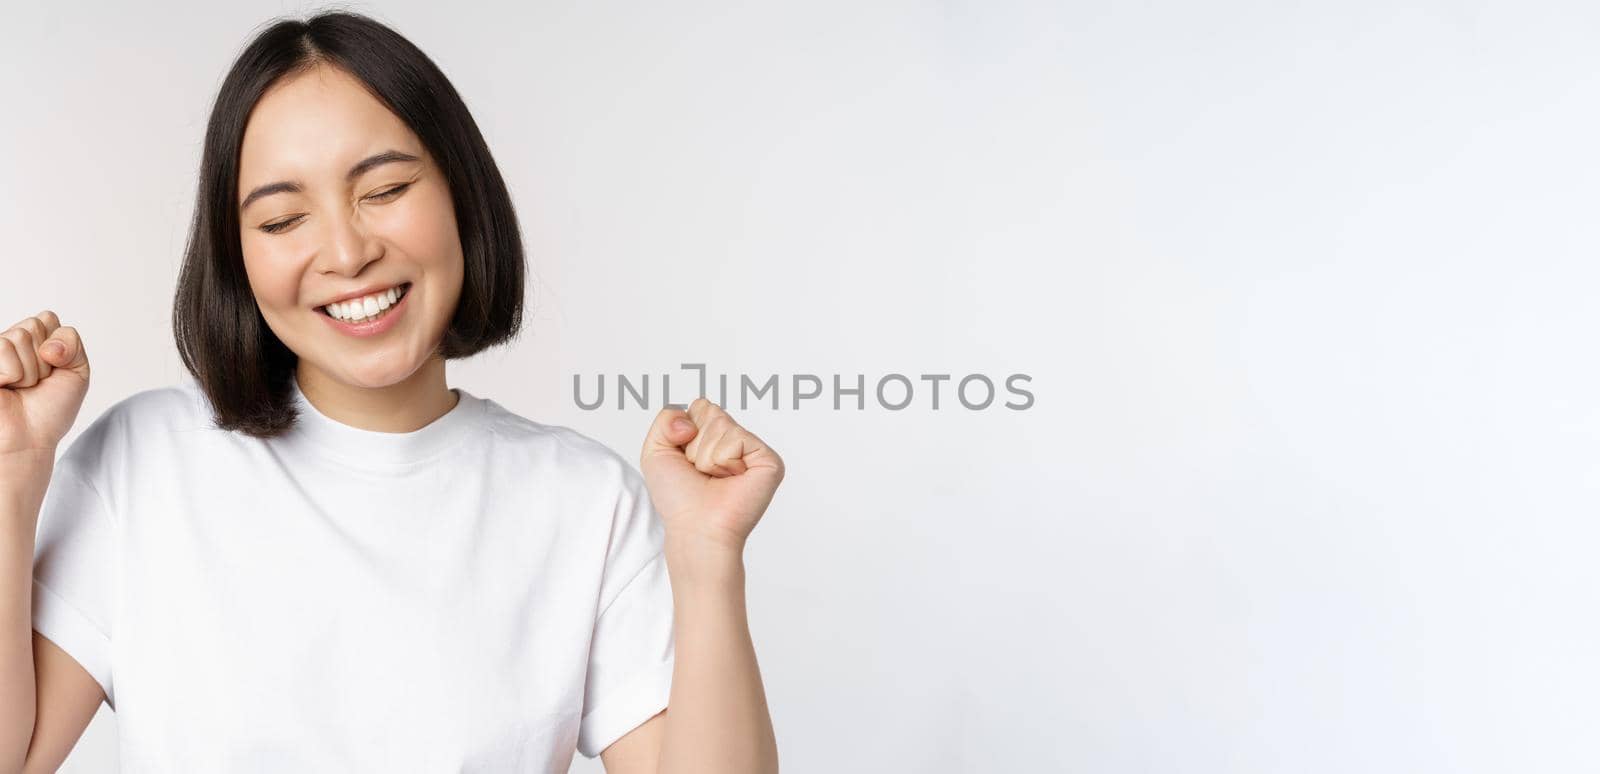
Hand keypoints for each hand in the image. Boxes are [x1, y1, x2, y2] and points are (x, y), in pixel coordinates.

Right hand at [0, 310, 90, 459]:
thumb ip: (72, 343)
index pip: (47, 318)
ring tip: (20, 387)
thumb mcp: (77, 371)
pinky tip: (5, 387)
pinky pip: (3, 350)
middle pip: (34, 325)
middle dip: (44, 360)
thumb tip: (49, 344)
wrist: (29, 438)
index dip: (60, 347)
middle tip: (35, 383)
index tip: (55, 370)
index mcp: (31, 340)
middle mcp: (8, 342)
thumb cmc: (49, 409)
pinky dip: (12, 374)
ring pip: (19, 337)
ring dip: (29, 370)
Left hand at [640, 398, 784, 553]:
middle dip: (694, 443)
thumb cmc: (678, 498)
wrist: (694, 528)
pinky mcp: (769, 460)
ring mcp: (754, 450)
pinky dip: (723, 460)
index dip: (685, 432)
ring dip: (706, 455)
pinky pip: (736, 437)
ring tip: (715, 479)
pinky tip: (730, 479)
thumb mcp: (656, 451)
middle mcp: (737, 441)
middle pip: (710, 410)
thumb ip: (666, 417)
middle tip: (701, 473)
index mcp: (716, 437)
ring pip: (720, 424)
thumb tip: (701, 407)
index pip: (701, 406)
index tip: (687, 462)